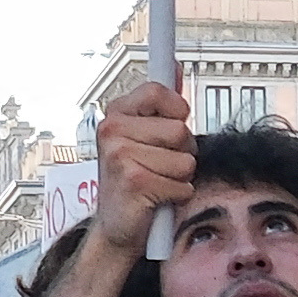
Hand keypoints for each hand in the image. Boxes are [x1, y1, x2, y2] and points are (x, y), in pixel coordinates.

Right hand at [94, 75, 195, 249]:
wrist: (117, 227)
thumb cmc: (135, 181)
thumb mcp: (143, 137)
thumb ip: (161, 105)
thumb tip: (176, 68)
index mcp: (115, 114)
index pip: (157, 91)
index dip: (176, 109)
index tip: (175, 120)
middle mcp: (112, 130)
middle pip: (179, 129)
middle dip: (182, 151)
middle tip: (160, 165)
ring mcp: (120, 155)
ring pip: (185, 159)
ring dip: (180, 176)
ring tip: (157, 182)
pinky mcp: (134, 181)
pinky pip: (182, 184)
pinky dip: (176, 195)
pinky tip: (156, 199)